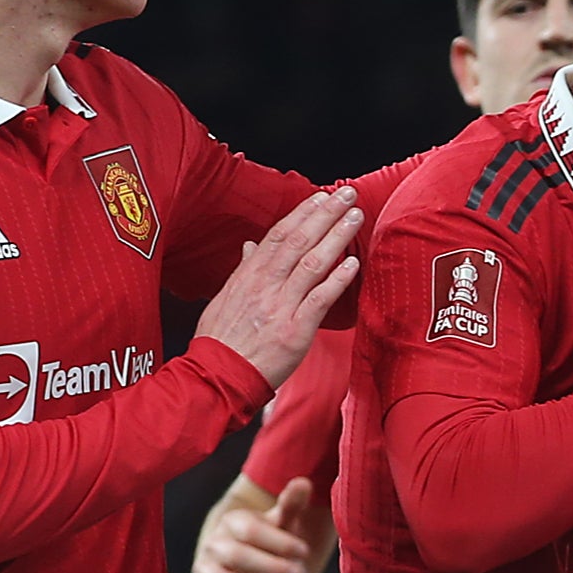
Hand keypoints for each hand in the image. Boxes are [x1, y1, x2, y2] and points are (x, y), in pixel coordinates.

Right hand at [189, 475, 333, 572]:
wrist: (251, 568)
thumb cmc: (272, 543)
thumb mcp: (282, 524)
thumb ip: (291, 505)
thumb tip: (303, 482)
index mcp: (231, 522)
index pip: (249, 530)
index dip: (278, 541)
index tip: (304, 552)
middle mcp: (213, 543)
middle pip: (235, 555)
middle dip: (269, 567)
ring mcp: (203, 569)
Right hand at [199, 190, 363, 386]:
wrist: (217, 376)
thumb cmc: (220, 342)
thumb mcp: (224, 299)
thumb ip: (242, 270)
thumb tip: (250, 245)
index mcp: (248, 276)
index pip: (278, 235)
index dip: (301, 213)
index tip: (320, 196)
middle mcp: (265, 286)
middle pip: (298, 240)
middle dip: (325, 214)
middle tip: (347, 195)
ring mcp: (280, 307)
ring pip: (312, 263)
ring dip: (336, 237)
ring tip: (355, 217)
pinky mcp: (295, 331)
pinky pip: (319, 300)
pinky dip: (336, 279)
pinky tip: (352, 262)